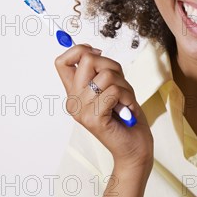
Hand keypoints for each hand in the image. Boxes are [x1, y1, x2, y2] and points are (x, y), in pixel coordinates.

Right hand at [55, 44, 153, 169]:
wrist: (135, 146)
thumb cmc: (126, 114)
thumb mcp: (112, 84)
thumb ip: (100, 69)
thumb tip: (92, 50)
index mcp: (75, 92)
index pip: (61, 62)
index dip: (79, 50)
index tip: (96, 53)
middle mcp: (73, 101)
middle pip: (87, 60)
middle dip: (111, 66)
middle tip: (119, 85)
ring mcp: (81, 111)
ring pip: (106, 75)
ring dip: (124, 85)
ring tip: (124, 101)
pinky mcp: (93, 119)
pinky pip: (113, 91)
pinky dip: (127, 96)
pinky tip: (126, 109)